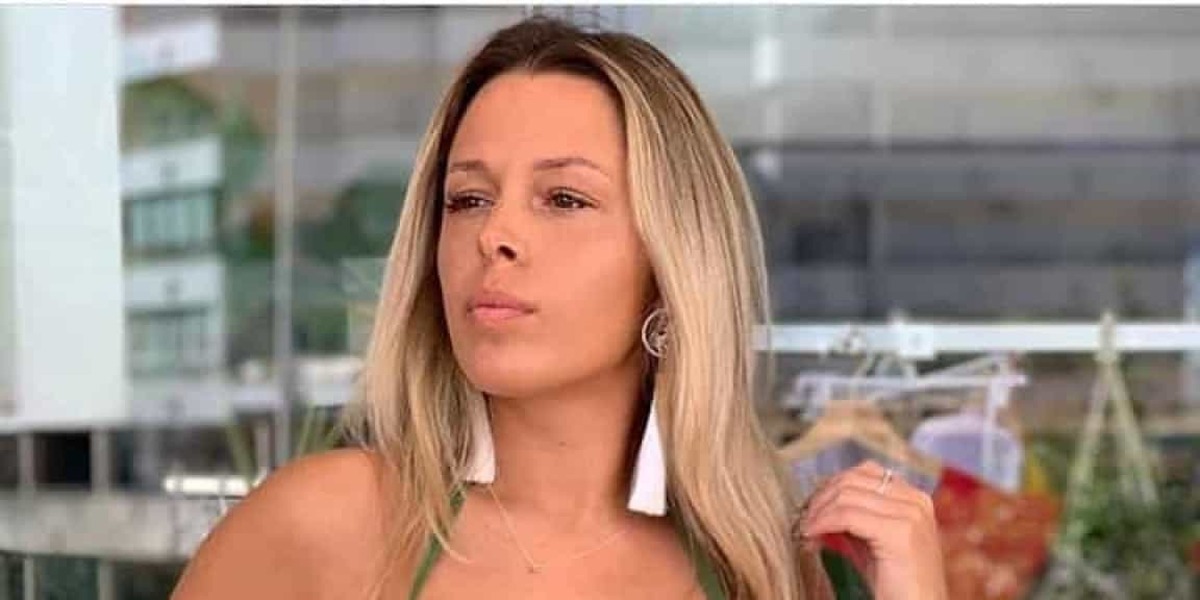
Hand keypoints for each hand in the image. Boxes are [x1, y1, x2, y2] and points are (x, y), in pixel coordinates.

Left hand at [801, 461, 946, 599]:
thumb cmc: (896, 586)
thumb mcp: (874, 542)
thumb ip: (857, 517)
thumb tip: (819, 503)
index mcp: (914, 499)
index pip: (863, 472)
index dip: (831, 488)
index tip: (813, 510)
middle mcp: (916, 501)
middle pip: (852, 479)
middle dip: (821, 499)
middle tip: (804, 521)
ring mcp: (911, 515)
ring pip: (846, 494)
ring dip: (818, 512)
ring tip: (807, 531)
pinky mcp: (900, 533)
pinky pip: (847, 515)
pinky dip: (823, 523)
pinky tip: (812, 536)